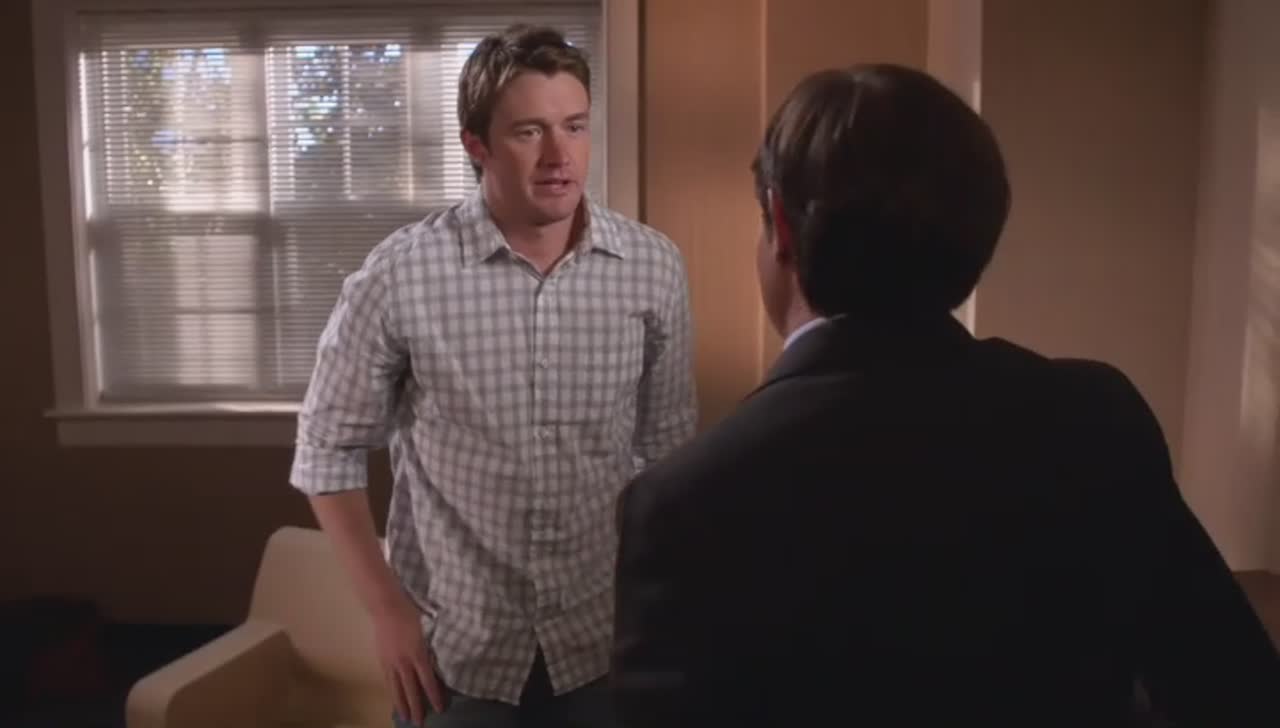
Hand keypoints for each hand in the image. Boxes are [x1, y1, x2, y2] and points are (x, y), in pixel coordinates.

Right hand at [373, 592, 446, 725]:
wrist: (387, 606)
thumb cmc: (412, 612)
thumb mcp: (429, 629)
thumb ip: (434, 646)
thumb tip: (443, 659)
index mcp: (419, 654)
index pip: (428, 681)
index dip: (434, 696)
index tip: (439, 708)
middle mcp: (404, 662)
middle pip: (411, 689)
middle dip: (416, 707)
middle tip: (420, 723)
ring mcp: (391, 662)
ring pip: (397, 688)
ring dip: (402, 704)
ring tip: (405, 717)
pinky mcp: (382, 659)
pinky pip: (388, 680)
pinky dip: (392, 691)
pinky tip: (394, 698)